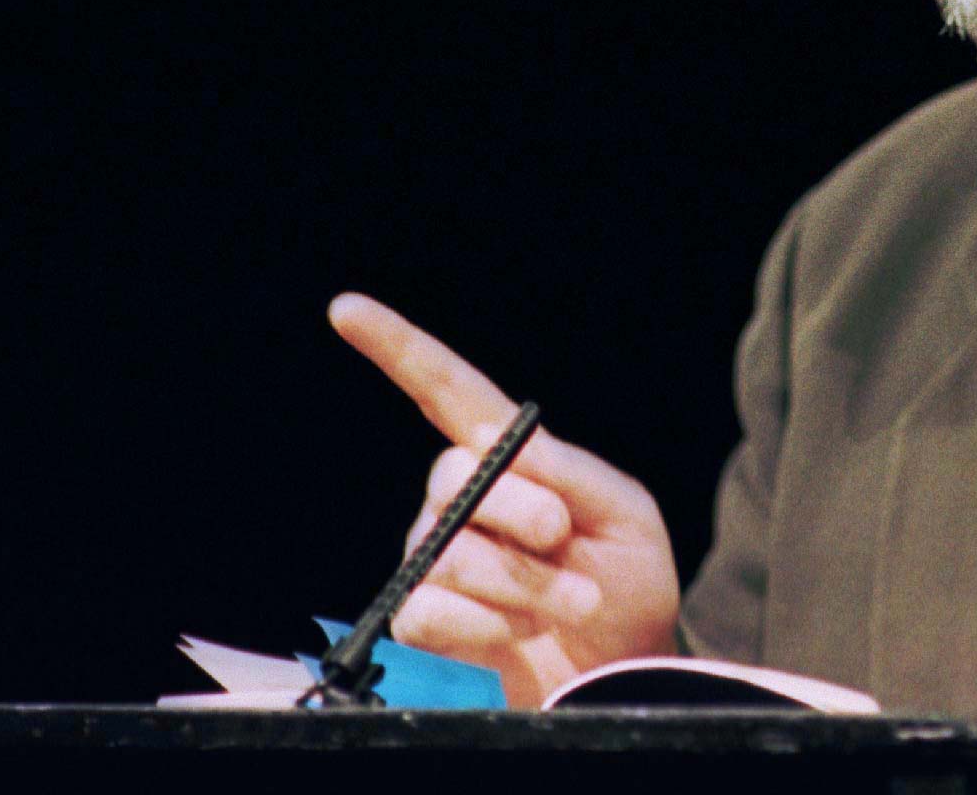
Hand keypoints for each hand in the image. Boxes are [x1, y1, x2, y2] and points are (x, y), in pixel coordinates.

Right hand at [327, 292, 679, 706]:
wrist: (626, 666)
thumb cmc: (628, 581)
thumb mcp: (623, 512)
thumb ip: (568, 472)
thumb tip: (499, 444)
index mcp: (511, 458)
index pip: (446, 393)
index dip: (397, 349)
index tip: (348, 310)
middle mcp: (459, 501)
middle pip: (455, 477)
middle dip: (524, 512)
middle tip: (565, 539)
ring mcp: (434, 558)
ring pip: (452, 552)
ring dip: (528, 583)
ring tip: (574, 599)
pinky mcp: (426, 619)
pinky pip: (433, 610)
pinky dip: (490, 625)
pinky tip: (523, 631)